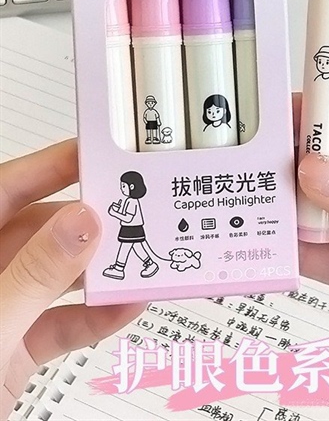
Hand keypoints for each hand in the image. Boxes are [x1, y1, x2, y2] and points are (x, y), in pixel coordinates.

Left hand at [0, 141, 144, 418]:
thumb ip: (36, 275)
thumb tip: (83, 223)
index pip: (7, 188)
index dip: (54, 164)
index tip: (102, 153)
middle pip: (46, 230)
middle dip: (95, 223)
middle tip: (138, 212)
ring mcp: (3, 308)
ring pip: (61, 276)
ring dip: (104, 272)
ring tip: (145, 259)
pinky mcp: (18, 345)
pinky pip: (66, 321)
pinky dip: (99, 316)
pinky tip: (130, 307)